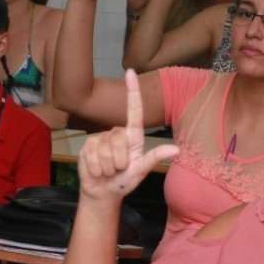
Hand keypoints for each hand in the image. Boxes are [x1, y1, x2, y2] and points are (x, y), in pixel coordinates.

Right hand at [77, 69, 179, 200]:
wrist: (103, 192)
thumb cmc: (125, 180)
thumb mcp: (141, 171)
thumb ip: (155, 158)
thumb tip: (176, 150)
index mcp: (132, 136)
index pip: (133, 110)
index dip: (132, 91)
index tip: (130, 71)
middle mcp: (117, 133)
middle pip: (117, 141)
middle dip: (118, 161)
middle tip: (118, 169)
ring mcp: (100, 138)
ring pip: (104, 151)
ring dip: (107, 167)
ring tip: (108, 171)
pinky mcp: (87, 146)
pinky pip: (91, 156)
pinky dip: (96, 169)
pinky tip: (97, 170)